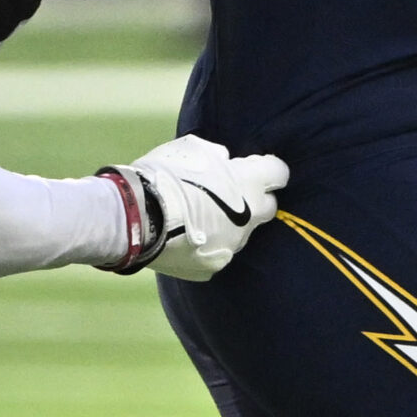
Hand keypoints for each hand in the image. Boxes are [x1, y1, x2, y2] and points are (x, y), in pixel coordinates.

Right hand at [106, 134, 287, 279]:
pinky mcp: (214, 267)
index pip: (279, 173)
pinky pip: (218, 252)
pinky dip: (208, 244)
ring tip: (200, 216)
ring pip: (242, 232)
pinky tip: (187, 236)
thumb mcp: (191, 149)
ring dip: (230, 223)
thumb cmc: (165, 174)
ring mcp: (233, 245)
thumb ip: (216, 156)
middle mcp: (250, 217)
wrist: (137, 217)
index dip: (266, 168)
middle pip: (268, 207)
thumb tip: (224, 160)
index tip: (253, 168)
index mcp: (249, 184)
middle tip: (230, 192)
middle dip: (255, 199)